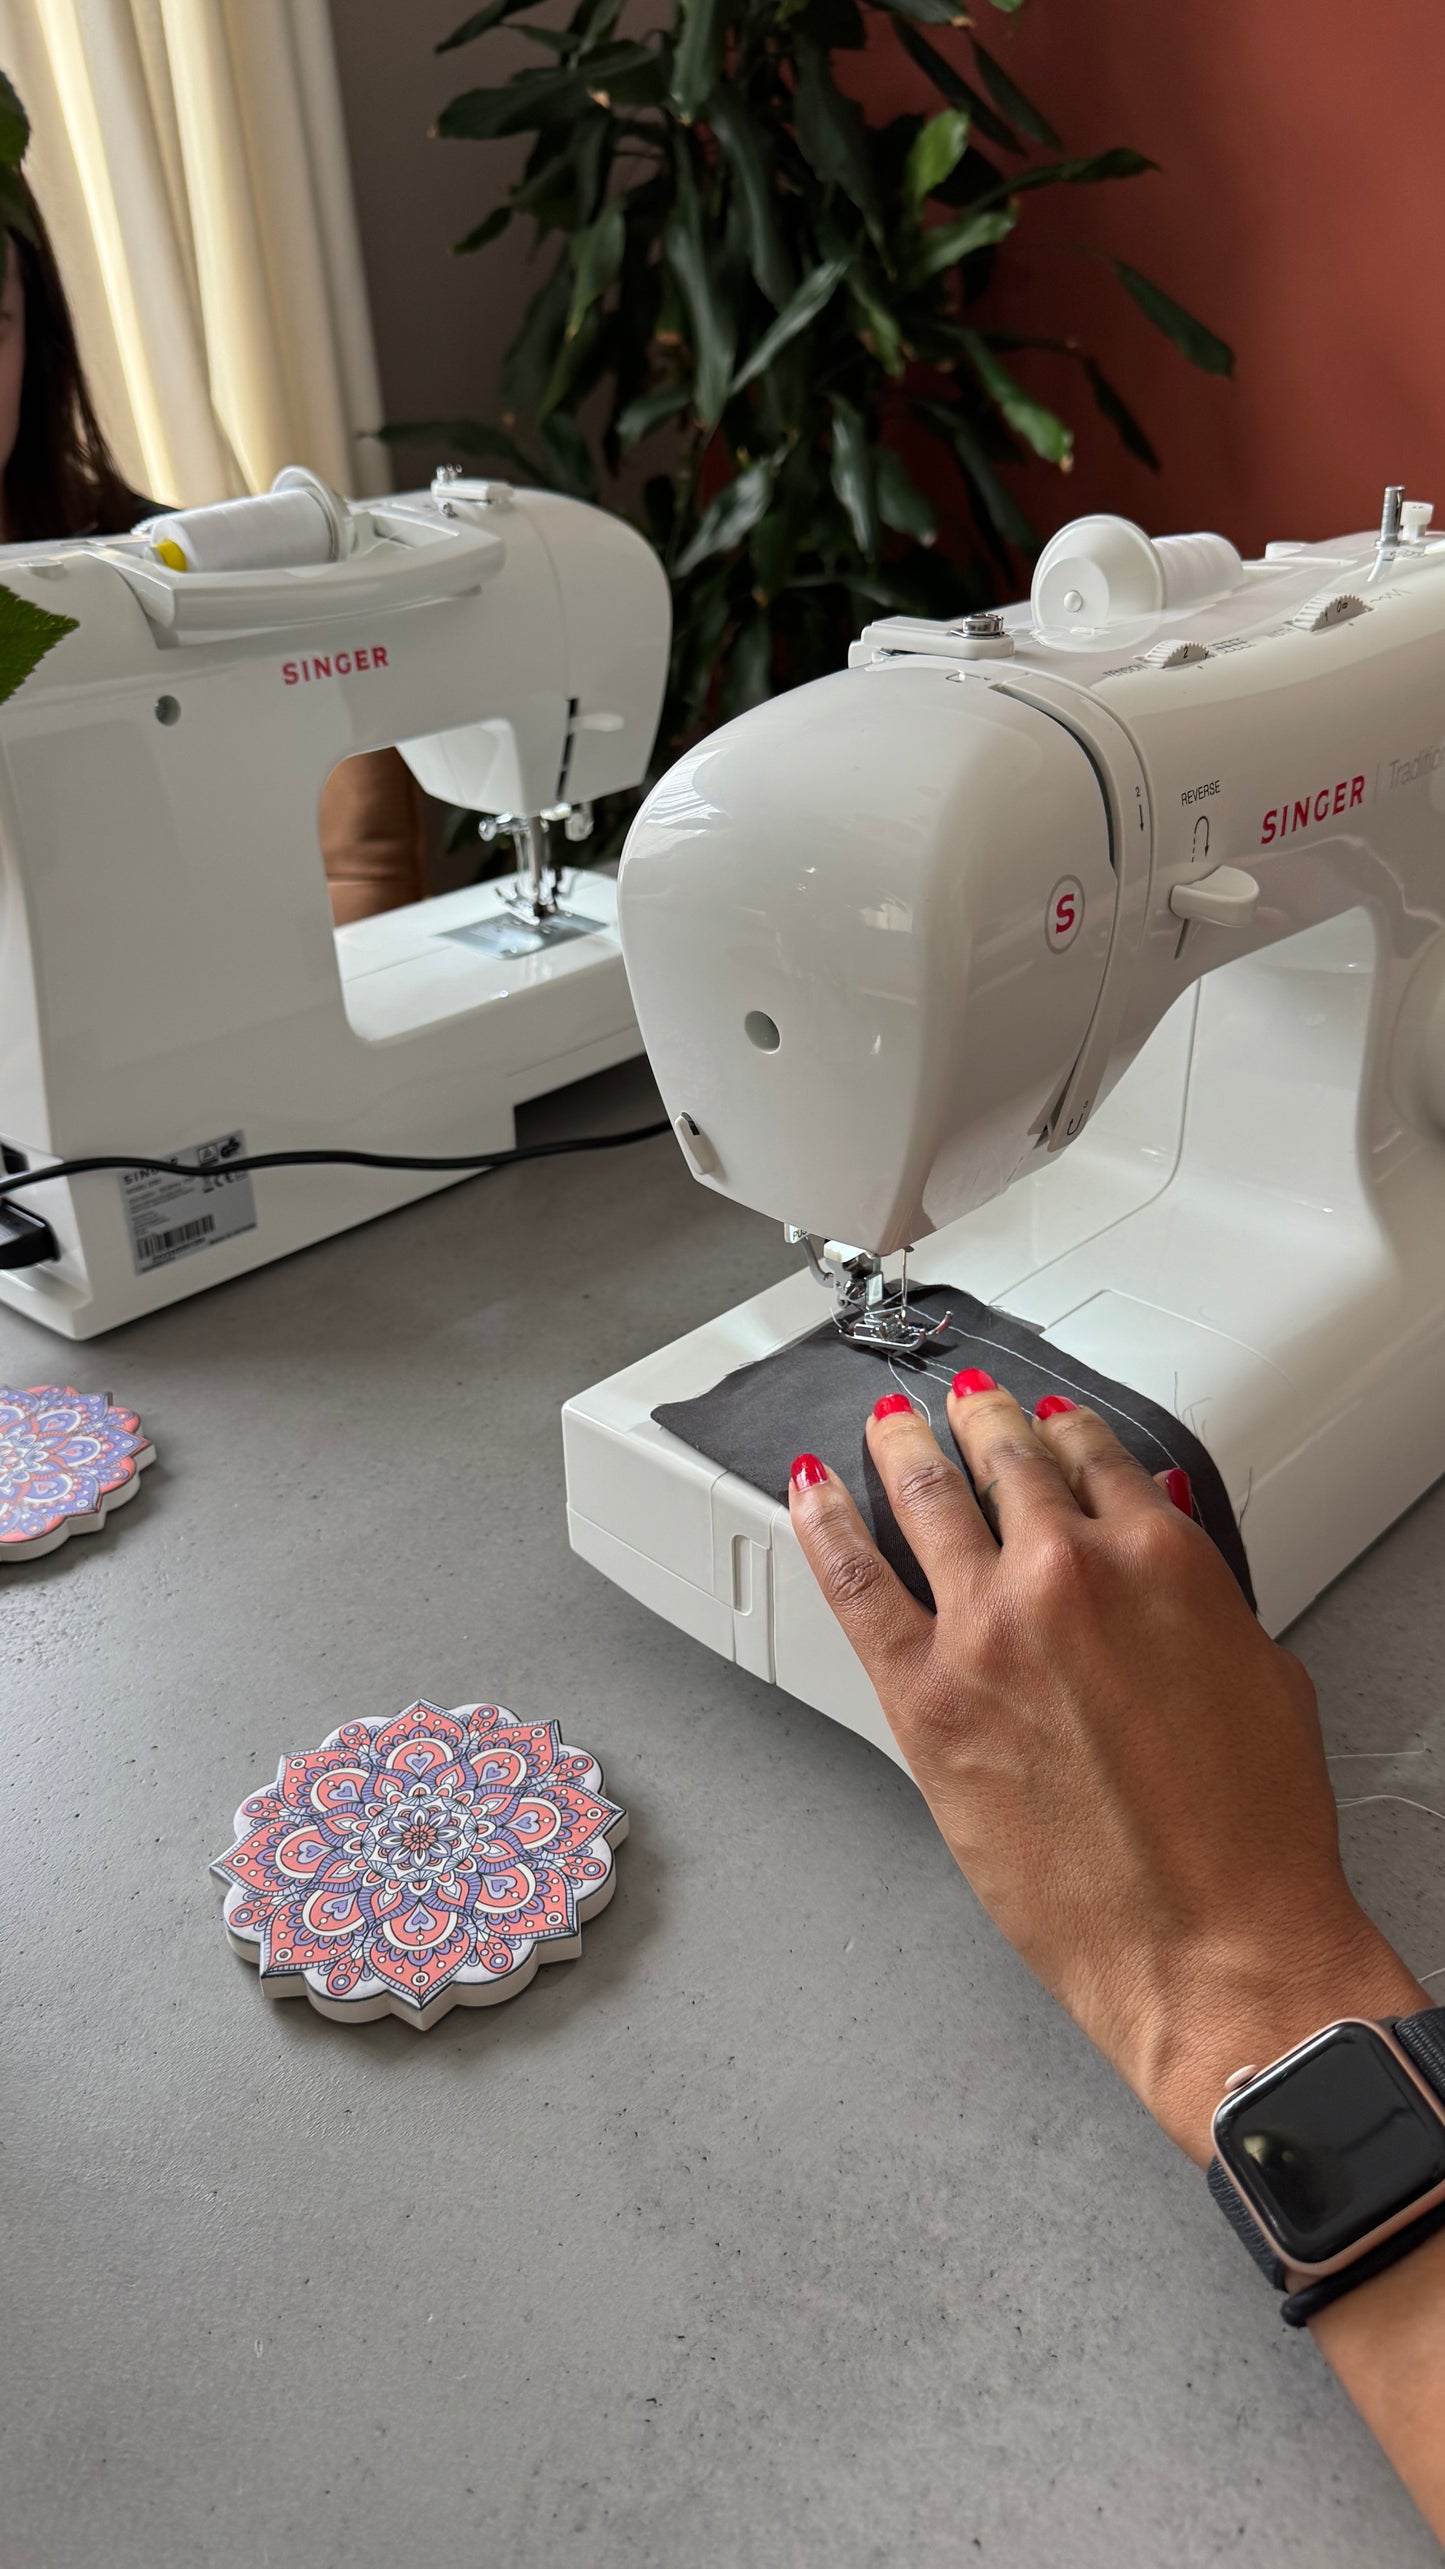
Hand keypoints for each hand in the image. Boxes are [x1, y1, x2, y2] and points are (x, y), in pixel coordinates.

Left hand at [787, 1378, 1424, 2161]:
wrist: (1211, 1943)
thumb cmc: (1251, 1837)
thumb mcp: (1263, 1674)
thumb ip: (1200, 1591)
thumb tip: (1162, 1535)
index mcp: (1161, 1558)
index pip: (1094, 1456)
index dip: (1063, 1428)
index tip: (1046, 1419)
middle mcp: (1069, 1573)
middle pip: (1007, 1461)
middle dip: (981, 1419)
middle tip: (961, 1399)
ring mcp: (987, 1628)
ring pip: (927, 1497)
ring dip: (903, 1446)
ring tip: (888, 1423)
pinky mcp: (926, 1695)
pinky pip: (854, 1581)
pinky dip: (824, 1523)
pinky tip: (808, 1490)